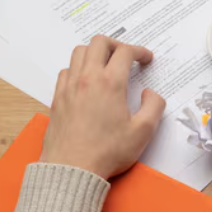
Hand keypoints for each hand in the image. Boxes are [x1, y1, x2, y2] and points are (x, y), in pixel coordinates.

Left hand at [41, 35, 165, 178]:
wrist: (72, 168)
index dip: (139, 51)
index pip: (125, 52)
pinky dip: (78, 68)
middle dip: (116, 44)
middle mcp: (87, 78)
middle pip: (98, 43)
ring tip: (106, 66)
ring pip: (79, 53)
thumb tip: (150, 93)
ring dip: (95, 53)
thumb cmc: (108, 151)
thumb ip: (154, 106)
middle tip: (126, 56)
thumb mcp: (143, 132)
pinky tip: (86, 82)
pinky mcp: (57, 98)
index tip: (146, 59)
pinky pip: (66, 71)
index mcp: (110, 83)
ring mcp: (69, 87)